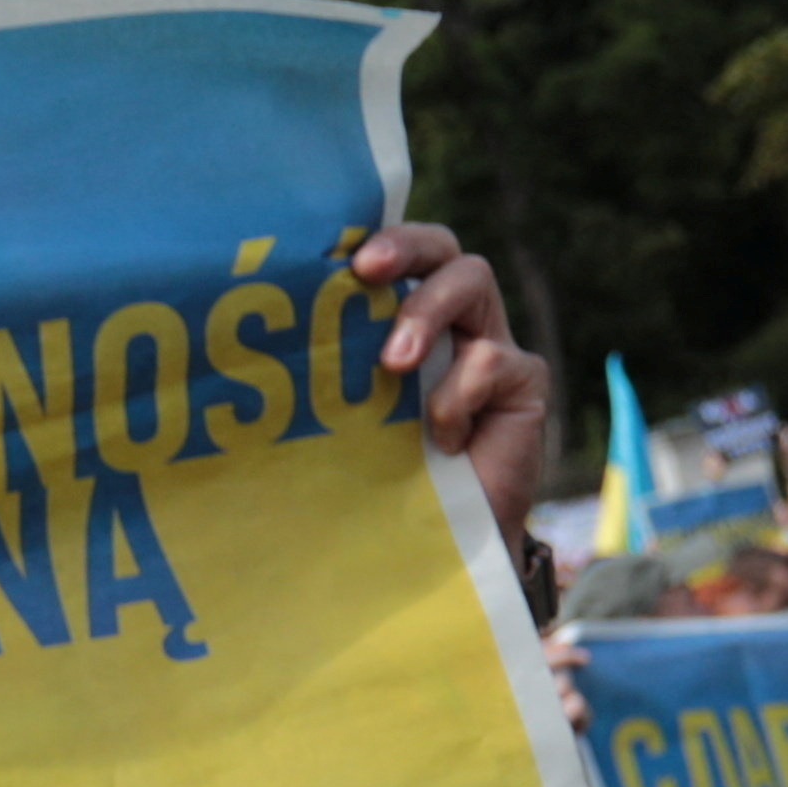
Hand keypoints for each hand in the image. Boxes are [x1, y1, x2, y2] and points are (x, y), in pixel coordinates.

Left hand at [341, 221, 552, 524]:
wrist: (442, 547)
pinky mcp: (524, 382)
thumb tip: (263, 339)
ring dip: (427, 312)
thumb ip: (328, 375)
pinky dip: (456, 398)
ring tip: (396, 362)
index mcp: (404, 321)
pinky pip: (490, 362)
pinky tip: (442, 440)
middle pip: (442, 250)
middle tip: (367, 271)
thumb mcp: (347, 419)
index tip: (337, 256)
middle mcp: (452, 322)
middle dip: (406, 247)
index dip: (373, 240)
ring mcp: (491, 346)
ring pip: (472, 281)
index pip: (396, 257)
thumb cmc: (382, 479)